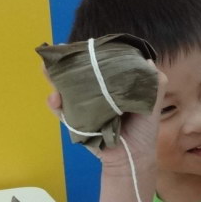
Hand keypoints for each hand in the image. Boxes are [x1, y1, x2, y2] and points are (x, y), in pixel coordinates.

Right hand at [41, 60, 166, 164]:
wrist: (134, 156)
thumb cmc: (143, 129)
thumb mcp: (151, 104)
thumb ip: (153, 84)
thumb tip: (149, 61)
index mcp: (112, 87)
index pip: (98, 66)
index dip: (90, 55)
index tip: (85, 45)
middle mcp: (95, 94)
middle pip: (77, 75)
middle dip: (65, 63)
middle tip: (58, 51)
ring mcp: (83, 108)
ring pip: (64, 90)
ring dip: (53, 79)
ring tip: (47, 70)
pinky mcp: (76, 123)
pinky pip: (61, 112)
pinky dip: (55, 105)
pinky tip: (55, 99)